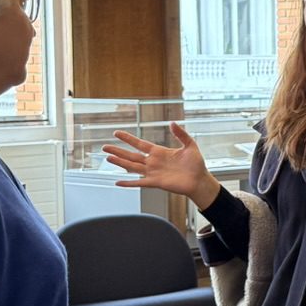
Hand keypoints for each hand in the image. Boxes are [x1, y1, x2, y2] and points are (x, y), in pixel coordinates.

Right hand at [102, 123, 219, 208]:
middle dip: (118, 150)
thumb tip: (172, 123)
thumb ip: (181, 134)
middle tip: (105, 146)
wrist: (200, 181)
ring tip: (108, 158)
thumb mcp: (189, 145)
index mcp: (159, 152)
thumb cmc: (196, 164)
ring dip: (120, 162)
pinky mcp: (155, 183)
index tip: (117, 133)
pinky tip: (118, 182)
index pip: (140, 144)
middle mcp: (153, 162)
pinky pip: (139, 182)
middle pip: (131, 155)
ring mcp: (153, 173)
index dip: (128, 139)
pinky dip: (128, 183)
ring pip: (132, 167)